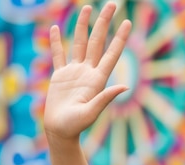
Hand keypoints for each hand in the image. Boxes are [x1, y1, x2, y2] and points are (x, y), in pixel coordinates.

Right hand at [43, 2, 131, 144]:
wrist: (60, 131)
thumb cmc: (76, 126)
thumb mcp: (91, 112)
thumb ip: (106, 98)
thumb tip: (125, 88)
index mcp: (97, 79)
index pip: (112, 53)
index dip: (119, 38)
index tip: (127, 22)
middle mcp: (88, 72)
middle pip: (97, 41)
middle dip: (104, 23)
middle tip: (112, 4)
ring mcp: (74, 72)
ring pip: (80, 43)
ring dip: (83, 25)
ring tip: (88, 8)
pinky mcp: (59, 76)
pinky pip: (58, 55)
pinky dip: (57, 42)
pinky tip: (57, 28)